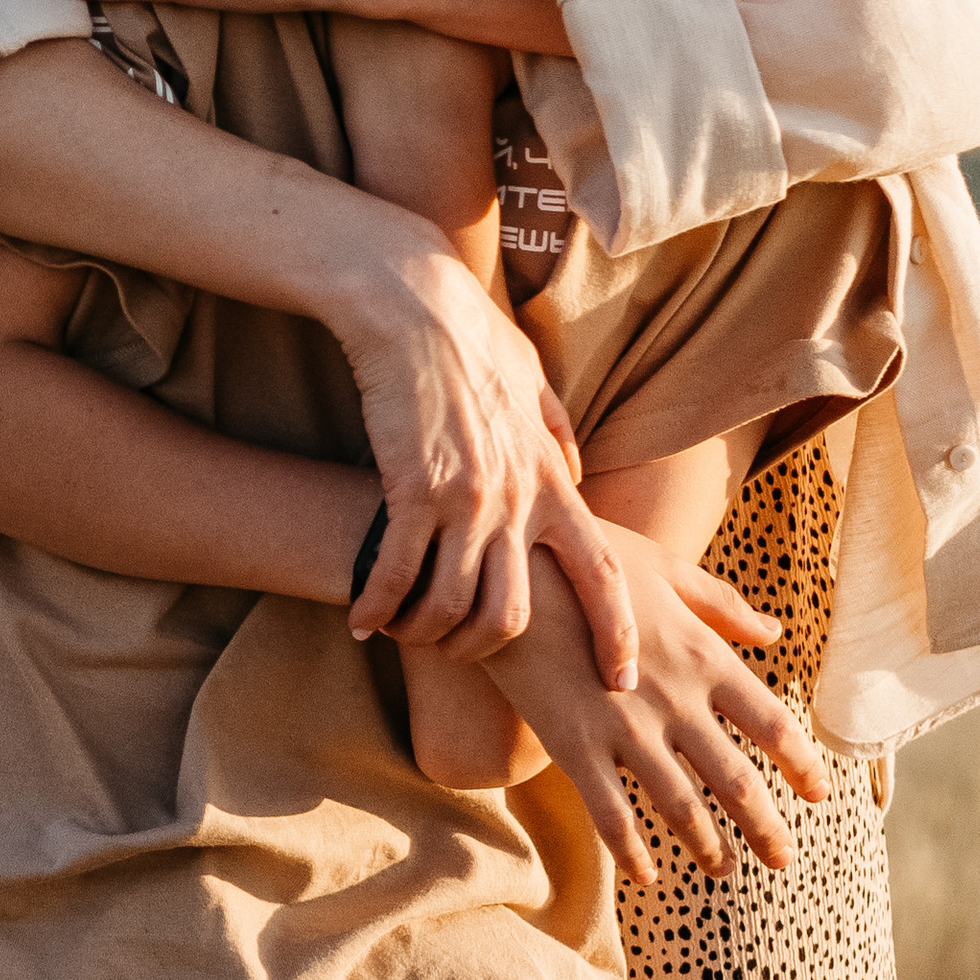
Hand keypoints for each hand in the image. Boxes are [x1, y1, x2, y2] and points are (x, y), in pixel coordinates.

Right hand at [322, 210, 638, 689]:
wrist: (414, 300)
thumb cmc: (469, 334)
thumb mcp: (532, 378)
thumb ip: (557, 432)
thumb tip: (575, 467)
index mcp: (552, 476)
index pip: (602, 573)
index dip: (615, 631)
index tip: (620, 679)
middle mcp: (516, 497)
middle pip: (512, 613)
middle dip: (483, 648)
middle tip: (456, 650)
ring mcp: (464, 497)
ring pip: (451, 606)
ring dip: (424, 633)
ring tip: (401, 632)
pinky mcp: (409, 488)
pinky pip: (395, 575)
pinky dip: (377, 608)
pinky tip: (359, 618)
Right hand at [481, 522, 830, 884]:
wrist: (506, 573)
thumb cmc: (588, 561)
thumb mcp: (661, 569)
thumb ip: (721, 605)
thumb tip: (775, 631)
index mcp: (702, 656)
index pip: (771, 723)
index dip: (801, 764)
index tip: (821, 793)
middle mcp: (675, 701)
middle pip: (737, 781)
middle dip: (766, 828)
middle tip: (784, 860)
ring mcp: (625, 729)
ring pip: (682, 807)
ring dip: (709, 846)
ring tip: (724, 869)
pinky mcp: (575, 747)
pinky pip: (612, 816)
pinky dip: (633, 852)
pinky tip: (648, 875)